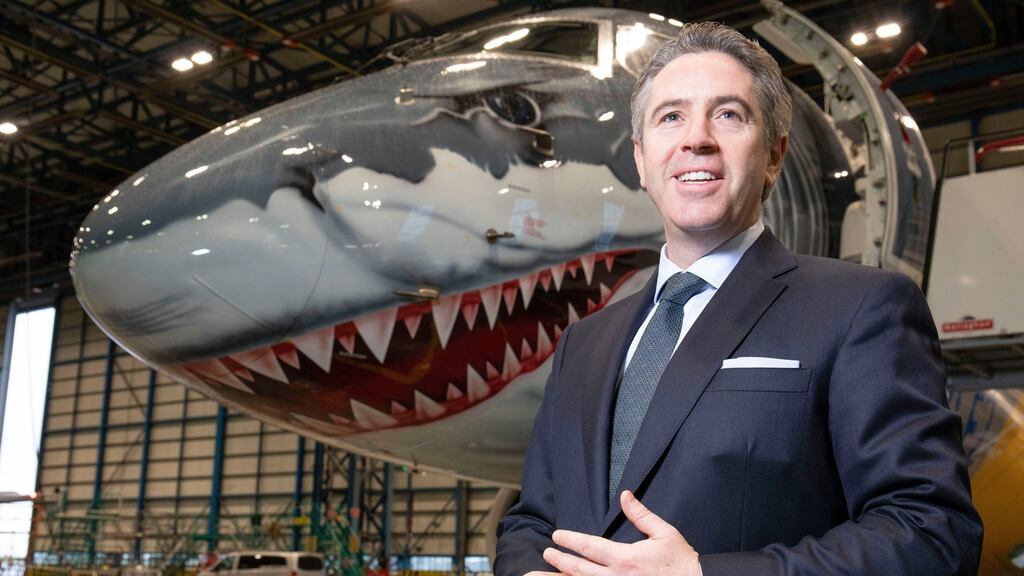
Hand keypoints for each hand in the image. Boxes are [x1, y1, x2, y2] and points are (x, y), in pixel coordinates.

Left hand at [541, 490, 700, 575]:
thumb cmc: (680, 561)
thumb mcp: (663, 532)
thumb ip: (641, 514)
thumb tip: (625, 495)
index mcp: (625, 558)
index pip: (590, 547)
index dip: (571, 540)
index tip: (557, 536)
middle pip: (580, 569)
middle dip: (561, 561)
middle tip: (547, 554)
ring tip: (547, 572)